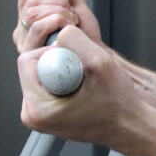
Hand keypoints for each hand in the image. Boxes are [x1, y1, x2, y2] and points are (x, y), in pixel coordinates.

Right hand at [13, 0, 103, 53]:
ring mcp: (25, 42)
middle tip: (71, 13)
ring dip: (58, 13)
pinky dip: (57, 21)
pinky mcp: (31, 52)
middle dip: (57, 3)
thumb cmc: (83, 32)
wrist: (92, 51)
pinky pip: (39, 27)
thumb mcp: (75, 2)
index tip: (65, 3)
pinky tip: (68, 29)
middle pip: (31, 3)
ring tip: (71, 21)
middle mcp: (22, 30)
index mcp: (28, 17)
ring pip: (33, 14)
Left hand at [18, 25, 155, 151]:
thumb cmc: (118, 105)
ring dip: (61, 69)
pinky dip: (63, 79)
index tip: (77, 64)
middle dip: (57, 61)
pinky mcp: (45, 113)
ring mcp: (38, 115)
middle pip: (31, 66)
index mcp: (37, 108)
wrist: (128, 126)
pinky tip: (81, 87)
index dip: (55, 52)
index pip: (27, 60)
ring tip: (84, 83)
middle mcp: (32, 114)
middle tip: (83, 74)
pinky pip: (46, 83)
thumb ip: (75, 40)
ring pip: (40, 73)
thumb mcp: (100, 63)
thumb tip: (58, 30)